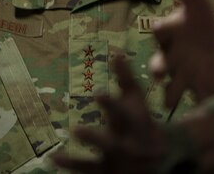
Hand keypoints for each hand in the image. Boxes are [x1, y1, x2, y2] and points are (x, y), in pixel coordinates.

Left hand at [51, 54, 164, 173]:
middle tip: (77, 129)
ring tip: (71, 133)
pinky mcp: (106, 171)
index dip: (111, 105)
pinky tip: (52, 157)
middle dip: (96, 137)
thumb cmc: (142, 121)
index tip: (97, 93)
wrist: (161, 158)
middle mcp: (127, 144)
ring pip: (102, 156)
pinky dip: (70, 164)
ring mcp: (116, 160)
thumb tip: (116, 52)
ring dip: (85, 149)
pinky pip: (87, 169)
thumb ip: (126, 79)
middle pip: (113, 142)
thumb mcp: (137, 101)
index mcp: (135, 124)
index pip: (124, 114)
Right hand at [149, 0, 213, 106]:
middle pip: (159, 62)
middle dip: (160, 67)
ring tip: (172, 101)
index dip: (166, 29)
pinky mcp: (189, 93)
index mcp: (169, 35)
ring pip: (168, 88)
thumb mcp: (196, 3)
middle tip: (161, 72)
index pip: (162, 30)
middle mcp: (168, 57)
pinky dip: (187, 108)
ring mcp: (177, 78)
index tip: (171, 28)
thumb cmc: (201, 29)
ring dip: (170, 94)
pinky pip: (184, 103)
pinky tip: (194, 112)